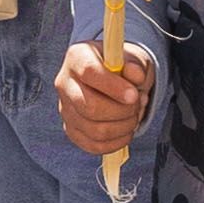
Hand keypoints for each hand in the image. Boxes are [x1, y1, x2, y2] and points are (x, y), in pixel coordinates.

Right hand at [56, 42, 153, 160]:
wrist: (113, 78)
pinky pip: (93, 145)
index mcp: (77, 57)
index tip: (134, 95)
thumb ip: (135, 66)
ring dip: (123, 127)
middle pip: (90, 107)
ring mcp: (65, 109)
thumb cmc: (122, 66)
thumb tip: (135, 75)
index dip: (113, 87)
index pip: (89, 73)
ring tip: (135, 116)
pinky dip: (116, 142)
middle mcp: (65, 83)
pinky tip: (127, 130)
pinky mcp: (71, 130)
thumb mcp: (133, 58)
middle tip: (139, 105)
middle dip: (122, 111)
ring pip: (94, 130)